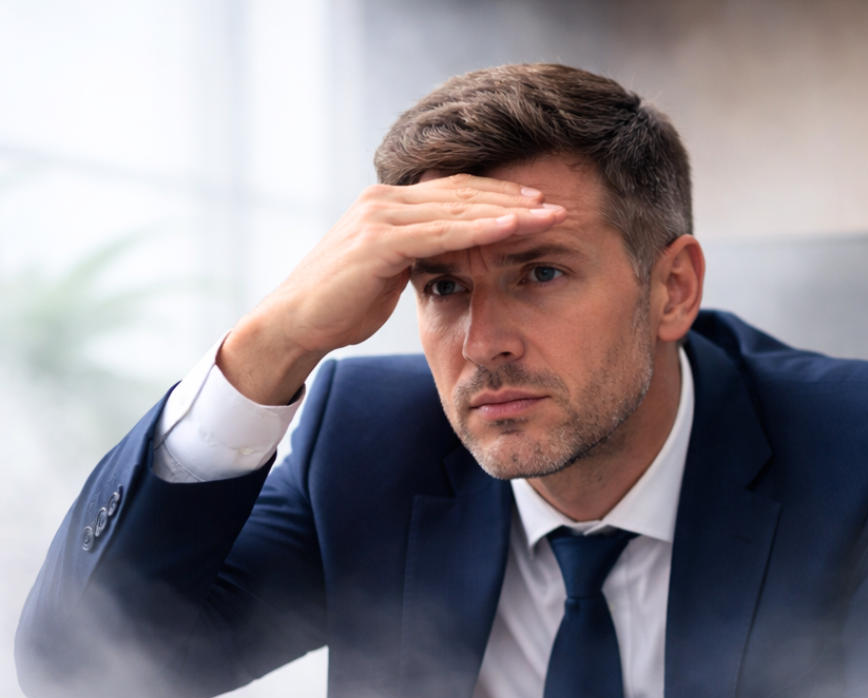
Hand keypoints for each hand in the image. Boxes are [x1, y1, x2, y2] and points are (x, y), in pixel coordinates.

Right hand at [219, 175, 566, 403]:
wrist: (294, 324)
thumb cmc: (340, 306)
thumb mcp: (389, 275)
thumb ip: (418, 257)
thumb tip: (449, 259)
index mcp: (390, 205)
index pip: (457, 192)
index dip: (501, 196)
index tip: (542, 206)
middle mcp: (386, 200)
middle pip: (465, 191)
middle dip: (516, 197)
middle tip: (562, 204)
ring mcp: (381, 216)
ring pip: (459, 206)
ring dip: (510, 209)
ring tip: (551, 213)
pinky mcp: (379, 240)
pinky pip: (442, 231)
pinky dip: (481, 228)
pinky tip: (514, 227)